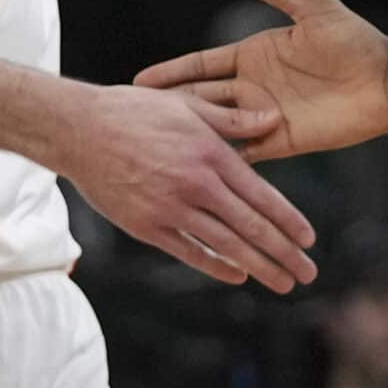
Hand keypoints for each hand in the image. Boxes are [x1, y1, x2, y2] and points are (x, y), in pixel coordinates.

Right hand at [59, 82, 317, 290]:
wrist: (78, 130)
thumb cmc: (134, 111)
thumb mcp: (187, 105)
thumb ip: (233, 119)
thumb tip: (274, 119)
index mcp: (210, 154)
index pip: (261, 196)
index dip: (288, 221)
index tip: (309, 239)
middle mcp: (196, 184)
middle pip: (250, 227)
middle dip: (284, 253)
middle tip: (308, 273)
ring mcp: (170, 208)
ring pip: (225, 245)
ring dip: (258, 266)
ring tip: (282, 283)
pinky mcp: (146, 226)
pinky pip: (188, 251)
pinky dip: (215, 265)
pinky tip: (238, 275)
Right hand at [134, 0, 387, 161]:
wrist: (386, 83)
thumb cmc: (353, 41)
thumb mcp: (312, 9)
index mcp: (254, 54)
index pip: (202, 65)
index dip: (171, 72)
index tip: (138, 81)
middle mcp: (253, 86)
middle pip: (201, 97)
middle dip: (168, 106)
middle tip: (130, 118)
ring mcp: (265, 115)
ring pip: (216, 126)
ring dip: (189, 135)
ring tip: (152, 147)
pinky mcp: (282, 141)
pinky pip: (244, 151)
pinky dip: (221, 159)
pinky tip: (192, 171)